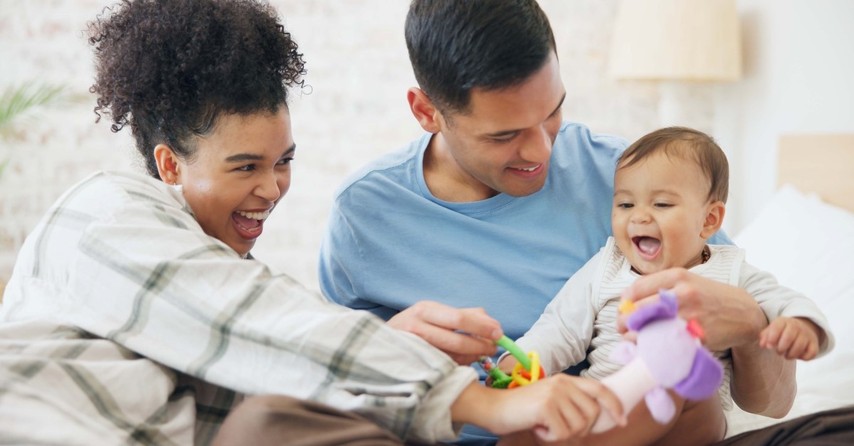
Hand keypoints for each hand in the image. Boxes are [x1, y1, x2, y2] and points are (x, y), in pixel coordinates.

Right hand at [387, 300, 501, 363]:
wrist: (375, 346)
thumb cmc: (412, 328)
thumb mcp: (433, 315)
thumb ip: (461, 315)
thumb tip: (488, 319)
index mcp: (424, 310)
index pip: (458, 318)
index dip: (482, 326)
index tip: (499, 332)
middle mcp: (415, 327)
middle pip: (456, 340)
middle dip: (480, 346)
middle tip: (493, 348)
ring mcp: (412, 348)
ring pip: (450, 357)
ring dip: (471, 357)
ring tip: (480, 355)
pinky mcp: (411, 367)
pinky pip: (442, 368)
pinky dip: (457, 366)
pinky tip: (463, 362)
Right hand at [453, 375, 624, 442]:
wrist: (492, 407)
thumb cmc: (521, 409)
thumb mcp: (550, 399)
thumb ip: (570, 402)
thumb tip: (597, 417)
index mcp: (566, 380)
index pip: (600, 389)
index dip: (615, 405)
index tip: (622, 420)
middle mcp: (562, 383)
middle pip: (592, 414)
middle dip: (581, 429)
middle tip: (559, 429)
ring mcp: (554, 394)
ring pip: (578, 426)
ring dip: (563, 434)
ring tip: (545, 427)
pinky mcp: (546, 406)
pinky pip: (562, 433)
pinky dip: (550, 437)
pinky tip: (538, 429)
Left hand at [618, 268, 766, 350]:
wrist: (744, 314)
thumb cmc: (709, 296)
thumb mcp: (687, 281)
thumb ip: (660, 286)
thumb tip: (627, 300)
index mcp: (678, 276)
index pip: (636, 288)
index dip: (624, 302)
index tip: (623, 310)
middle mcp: (683, 294)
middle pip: (638, 311)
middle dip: (624, 322)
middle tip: (622, 328)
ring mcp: (691, 317)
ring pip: (649, 331)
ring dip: (636, 338)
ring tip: (634, 339)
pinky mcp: (698, 338)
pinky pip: (667, 346)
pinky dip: (655, 350)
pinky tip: (653, 348)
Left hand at [760, 317, 821, 359]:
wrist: (802, 327)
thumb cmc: (781, 332)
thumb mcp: (772, 330)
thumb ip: (764, 337)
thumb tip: (763, 345)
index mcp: (783, 321)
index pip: (777, 328)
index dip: (772, 338)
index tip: (769, 347)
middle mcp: (796, 326)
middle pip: (788, 338)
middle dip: (781, 348)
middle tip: (778, 352)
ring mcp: (806, 335)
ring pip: (799, 347)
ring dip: (791, 355)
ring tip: (786, 355)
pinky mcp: (814, 344)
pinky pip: (810, 353)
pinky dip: (803, 357)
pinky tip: (798, 355)